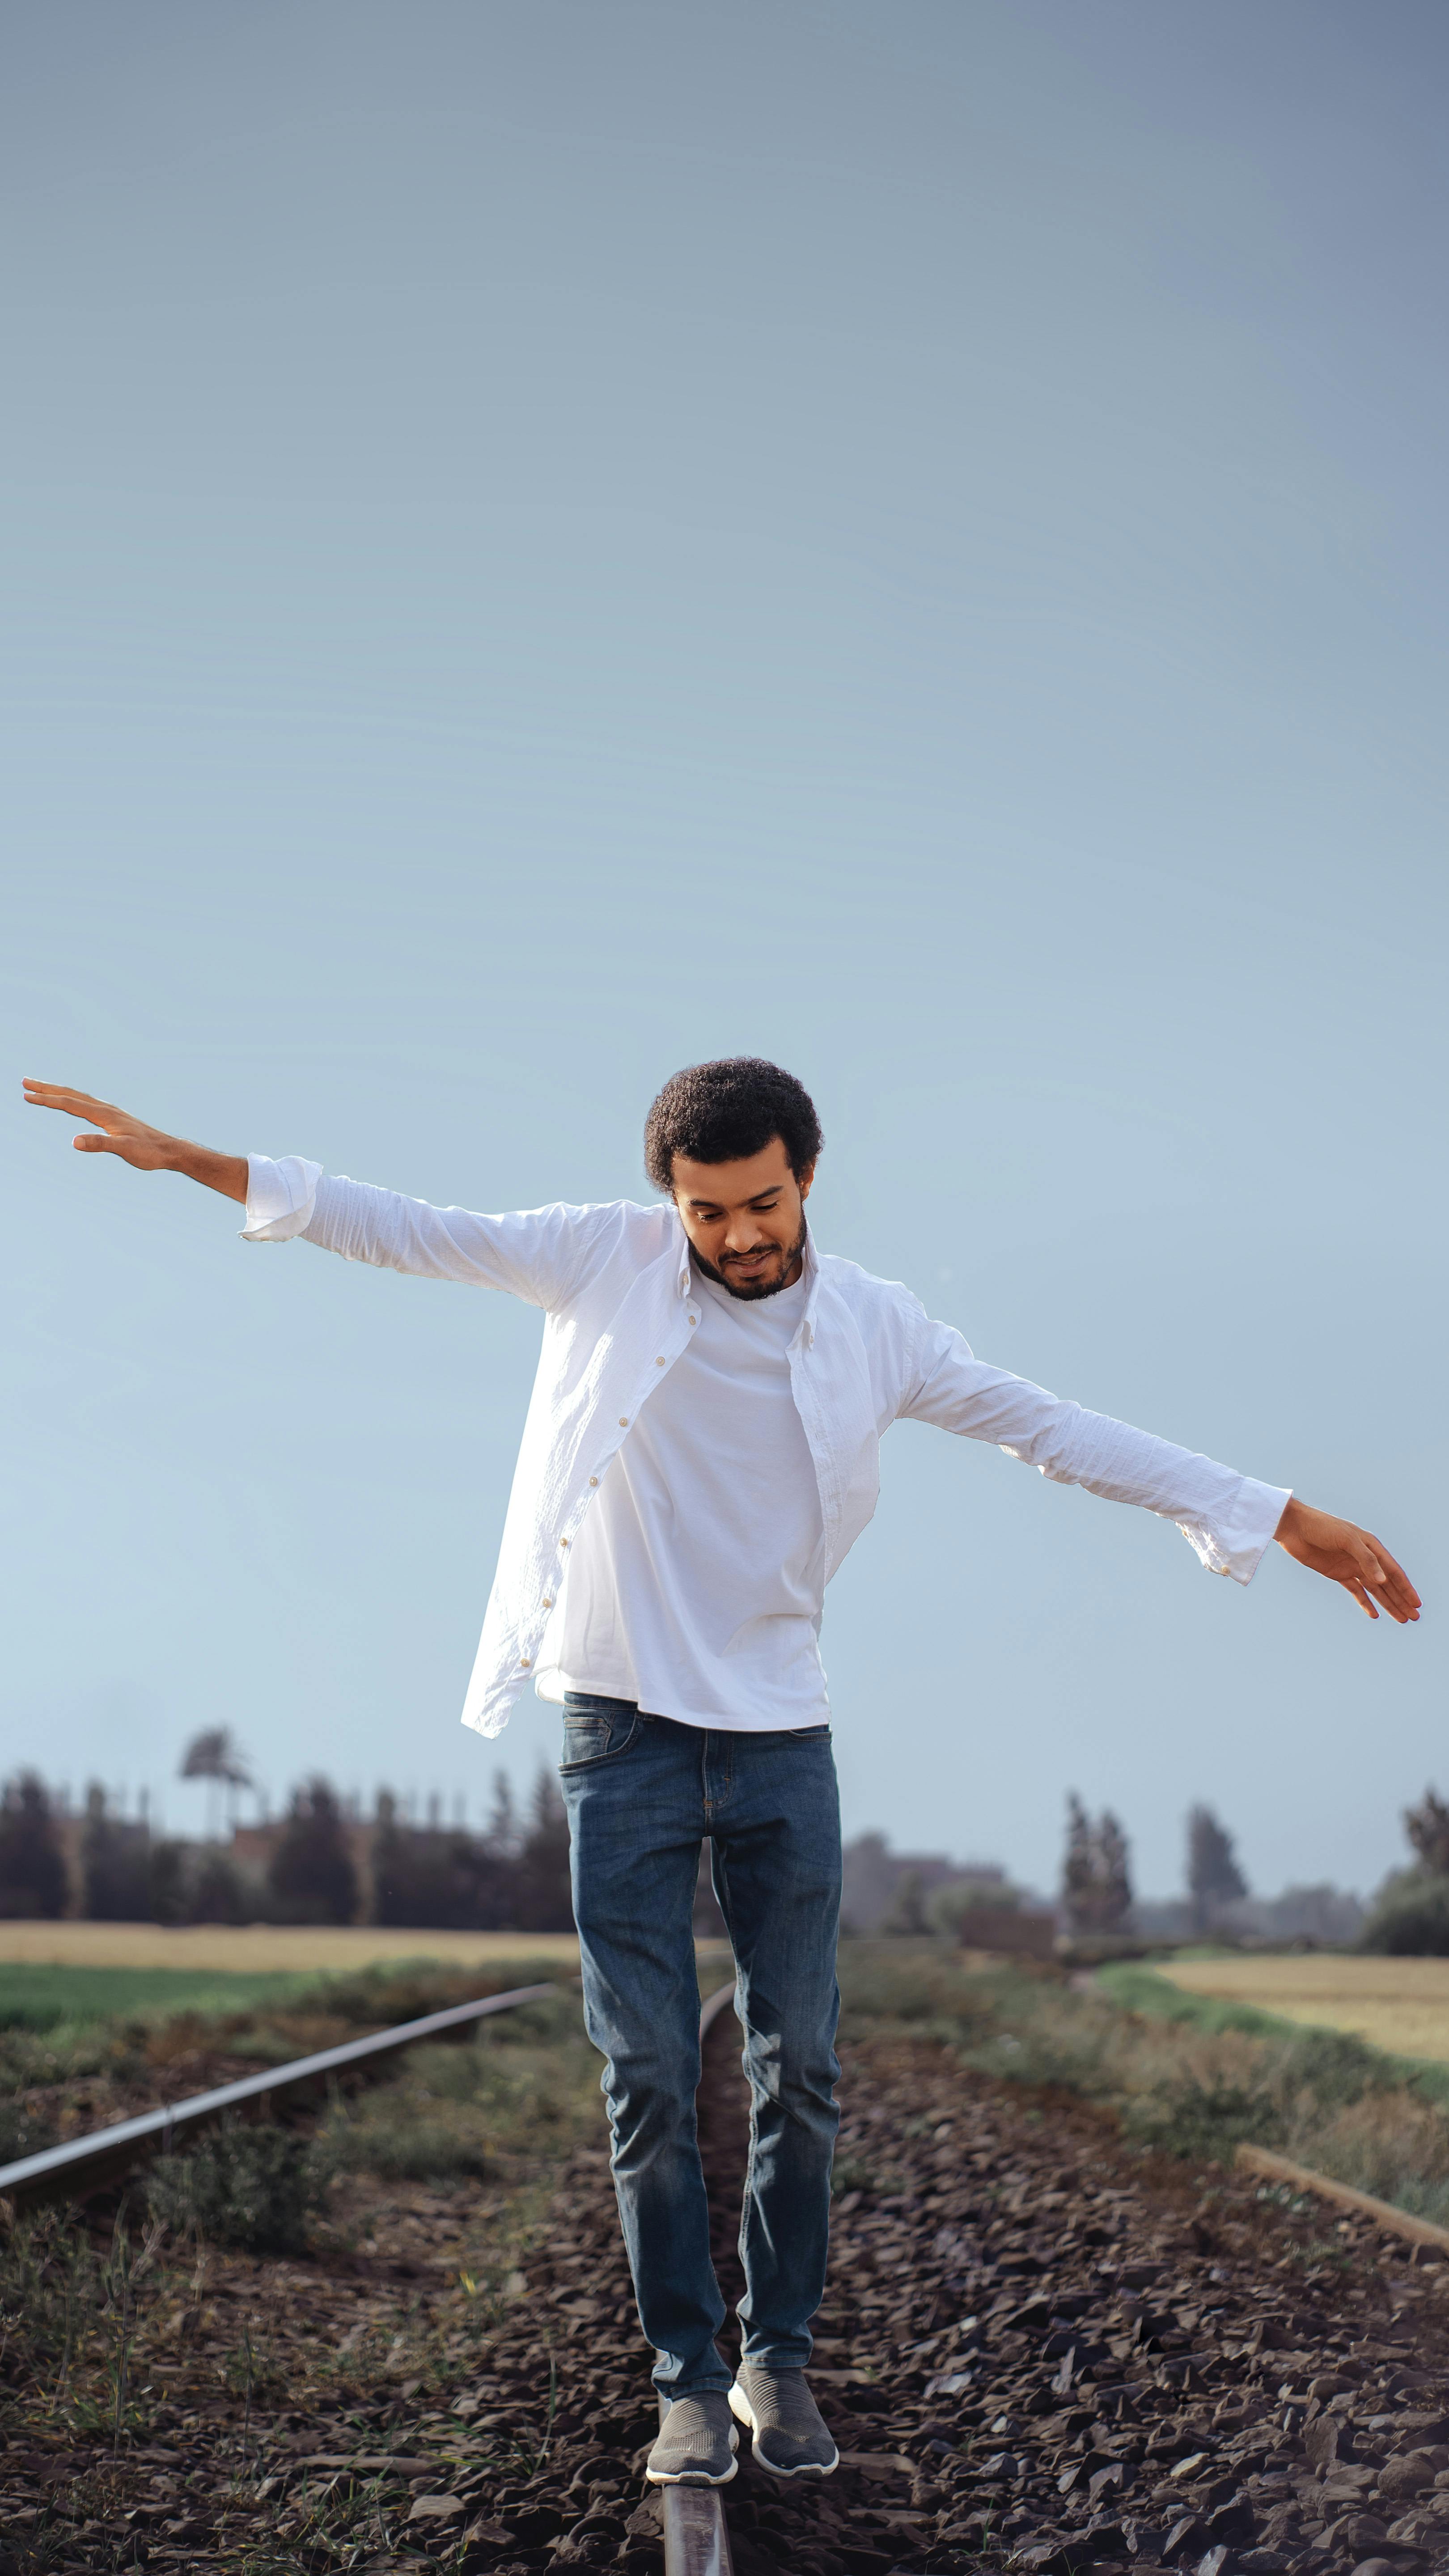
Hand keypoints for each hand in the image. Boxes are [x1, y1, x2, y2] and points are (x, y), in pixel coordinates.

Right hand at [23, 1081, 247, 1201]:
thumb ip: (99, 1144)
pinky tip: (74, 1103)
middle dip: (47, 1089)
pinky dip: (74, 1100)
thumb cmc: (148, 1152)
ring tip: (42, 1090)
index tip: (26, 1095)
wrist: (169, 1150)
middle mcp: (106, 1109)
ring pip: (79, 1097)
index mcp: (104, 1114)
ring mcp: (111, 1112)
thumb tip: (75, 1141)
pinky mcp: (115, 1118)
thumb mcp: (123, 1150)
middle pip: (71, 1094)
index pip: (69, 1103)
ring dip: (59, 1092)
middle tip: (25, 1082)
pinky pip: (88, 1104)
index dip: (46, 1100)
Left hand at [1275, 1496, 1420, 1623]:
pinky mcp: (1337, 1573)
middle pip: (1387, 1583)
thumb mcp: (1346, 1539)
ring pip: (1374, 1589)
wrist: (1294, 1527)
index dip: (1406, 1588)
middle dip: (1401, 1600)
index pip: (1393, 1570)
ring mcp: (1351, 1566)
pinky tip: (1373, 1614)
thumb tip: (1383, 1580)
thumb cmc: (1322, 1527)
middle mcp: (1364, 1557)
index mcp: (1371, 1545)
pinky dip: (1365, 1602)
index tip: (1416, 1603)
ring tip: (1400, 1619)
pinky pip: (1355, 1591)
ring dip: (1387, 1603)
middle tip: (1413, 1617)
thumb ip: (1366, 1559)